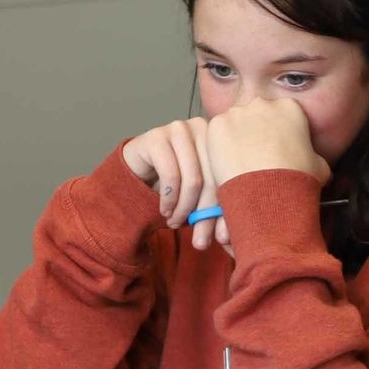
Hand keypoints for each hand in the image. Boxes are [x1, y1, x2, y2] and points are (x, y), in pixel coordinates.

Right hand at [122, 118, 226, 248]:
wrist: (138, 169)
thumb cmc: (176, 182)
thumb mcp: (200, 196)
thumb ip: (215, 211)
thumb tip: (226, 239)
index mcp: (222, 138)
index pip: (230, 178)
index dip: (225, 210)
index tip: (222, 238)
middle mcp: (203, 127)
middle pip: (213, 178)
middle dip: (205, 214)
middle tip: (199, 240)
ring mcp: (179, 129)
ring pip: (192, 179)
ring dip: (184, 208)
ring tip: (176, 223)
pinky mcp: (156, 137)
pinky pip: (170, 175)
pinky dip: (169, 199)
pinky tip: (165, 211)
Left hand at [204, 95, 326, 185]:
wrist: (269, 193)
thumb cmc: (295, 180)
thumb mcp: (320, 167)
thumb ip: (315, 157)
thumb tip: (316, 163)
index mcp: (290, 108)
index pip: (282, 113)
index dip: (279, 131)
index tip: (277, 146)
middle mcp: (263, 104)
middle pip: (256, 114)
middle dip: (256, 131)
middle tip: (257, 155)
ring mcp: (238, 113)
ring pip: (235, 122)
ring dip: (236, 138)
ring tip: (242, 163)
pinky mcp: (217, 125)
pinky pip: (216, 133)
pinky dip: (219, 146)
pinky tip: (228, 163)